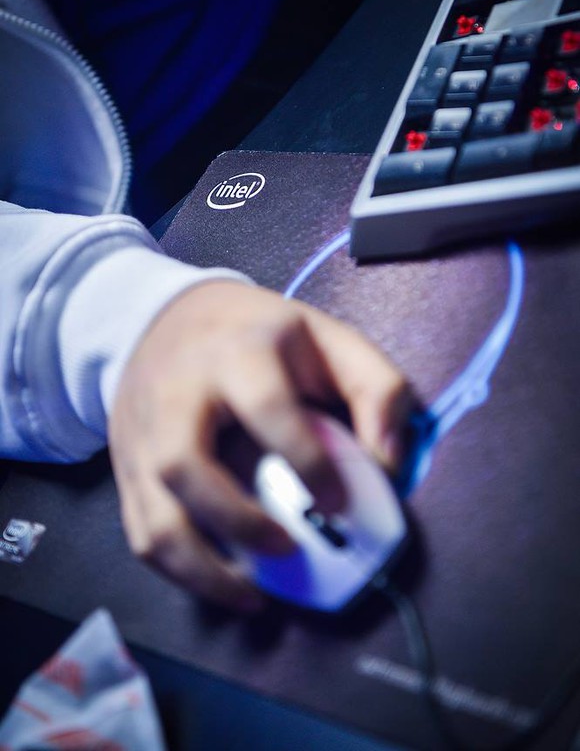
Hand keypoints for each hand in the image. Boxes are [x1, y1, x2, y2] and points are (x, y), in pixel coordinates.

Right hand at [107, 280, 412, 611]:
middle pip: (183, 467)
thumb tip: (389, 464)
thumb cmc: (260, 334)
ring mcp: (144, 434)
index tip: (339, 503)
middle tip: (290, 545)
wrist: (168, 318)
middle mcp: (178, 394)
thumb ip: (378, 390)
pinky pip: (142, 532)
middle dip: (240, 523)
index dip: (307, 462)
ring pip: (154, 517)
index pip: (266, 408)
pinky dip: (179, 571)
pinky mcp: (127, 466)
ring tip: (253, 590)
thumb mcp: (329, 339)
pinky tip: (221, 580)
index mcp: (238, 353)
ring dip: (202, 569)